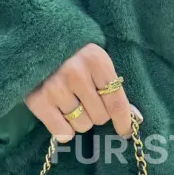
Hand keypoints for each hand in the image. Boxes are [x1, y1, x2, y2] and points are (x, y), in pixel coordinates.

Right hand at [24, 43, 138, 141]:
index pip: (116, 102)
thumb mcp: (96, 62)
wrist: (36, 41)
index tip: (126, 132)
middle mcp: (76, 74)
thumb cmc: (73, 55)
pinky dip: (64, 130)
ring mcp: (56, 87)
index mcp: (95, 60)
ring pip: (82, 126)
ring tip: (70, 102)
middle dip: (96, 113)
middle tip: (85, 99)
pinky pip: (62, 132)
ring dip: (79, 120)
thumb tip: (136, 118)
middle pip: (100, 117)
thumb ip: (114, 88)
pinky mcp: (38, 101)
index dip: (123, 121)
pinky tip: (59, 115)